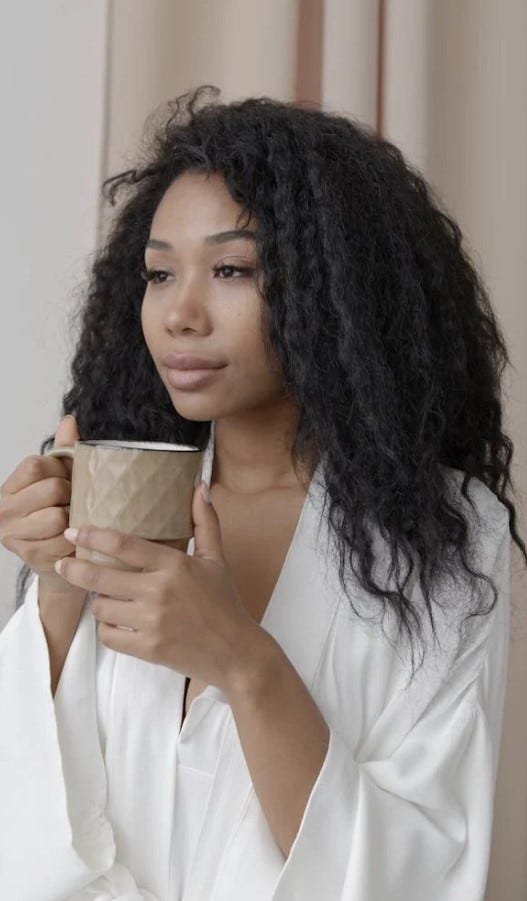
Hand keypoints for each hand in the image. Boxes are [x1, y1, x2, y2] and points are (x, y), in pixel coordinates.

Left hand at [55, 481, 260, 693]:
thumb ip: (206, 522)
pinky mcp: (147, 649)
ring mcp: (152, 622)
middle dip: (74, 569)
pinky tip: (117, 623)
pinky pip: (108, 636)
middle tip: (64, 563)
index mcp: (175, 565)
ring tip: (107, 598)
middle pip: (100, 577)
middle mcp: (160, 592)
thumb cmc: (224, 603)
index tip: (74, 531)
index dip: (93, 536)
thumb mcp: (216, 559)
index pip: (124, 545)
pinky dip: (108, 629)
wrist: (235, 652)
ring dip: (99, 602)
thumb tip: (201, 487)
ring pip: (101, 608)